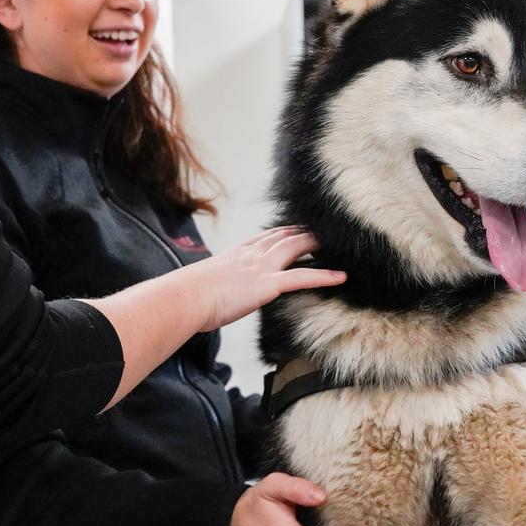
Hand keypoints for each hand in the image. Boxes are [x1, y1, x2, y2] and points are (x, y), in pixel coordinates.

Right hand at [189, 226, 345, 331]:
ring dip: (318, 245)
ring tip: (339, 245)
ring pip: (297, 248)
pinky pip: (302, 278)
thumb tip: (211, 290)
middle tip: (325, 230)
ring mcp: (262, 268)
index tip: (297, 227)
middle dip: (306, 232)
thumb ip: (215, 281)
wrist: (184, 298)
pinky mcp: (268, 285)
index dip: (285, 231)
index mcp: (237, 253)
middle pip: (286, 236)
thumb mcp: (202, 282)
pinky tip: (341, 277)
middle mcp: (252, 255)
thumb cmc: (187, 295)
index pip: (266, 237)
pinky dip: (324, 277)